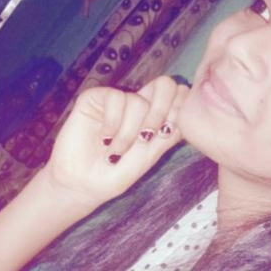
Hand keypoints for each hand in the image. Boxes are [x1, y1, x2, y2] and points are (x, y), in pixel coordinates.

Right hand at [43, 75, 189, 213]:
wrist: (82, 185)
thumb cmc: (115, 174)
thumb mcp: (149, 156)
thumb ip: (169, 134)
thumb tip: (188, 114)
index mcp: (154, 116)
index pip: (178, 95)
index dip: (178, 109)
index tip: (165, 134)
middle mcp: (137, 104)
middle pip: (165, 84)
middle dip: (160, 112)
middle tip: (147, 137)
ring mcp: (116, 100)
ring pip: (138, 101)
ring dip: (128, 132)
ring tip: (115, 152)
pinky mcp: (95, 98)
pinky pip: (115, 98)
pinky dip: (113, 123)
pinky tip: (104, 139)